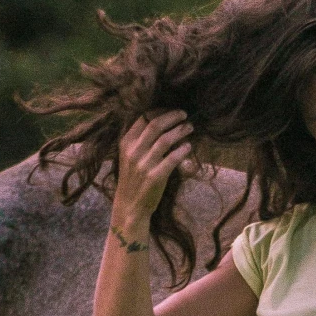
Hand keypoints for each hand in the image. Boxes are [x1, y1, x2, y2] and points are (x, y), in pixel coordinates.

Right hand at [113, 109, 192, 236]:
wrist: (130, 206)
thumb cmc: (133, 179)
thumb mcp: (128, 156)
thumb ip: (139, 140)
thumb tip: (162, 121)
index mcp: (126, 143)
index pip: (143, 118)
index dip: (160, 111)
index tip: (172, 110)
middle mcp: (133, 151)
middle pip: (156, 124)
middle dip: (173, 116)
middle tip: (184, 114)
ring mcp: (144, 164)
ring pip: (166, 139)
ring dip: (181, 130)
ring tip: (190, 127)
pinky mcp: (155, 177)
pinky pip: (173, 158)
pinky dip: (183, 150)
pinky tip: (188, 146)